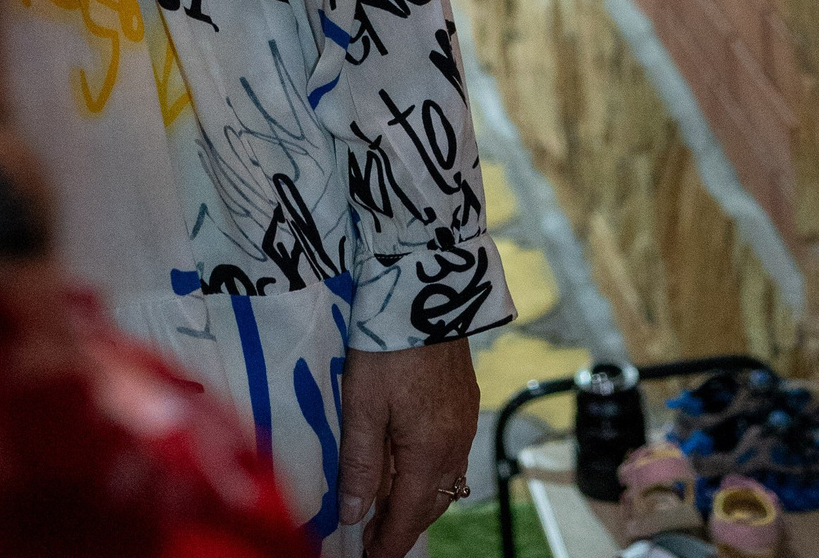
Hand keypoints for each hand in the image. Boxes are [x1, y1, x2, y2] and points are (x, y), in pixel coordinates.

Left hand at [339, 341, 479, 555]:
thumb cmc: (386, 347)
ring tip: (388, 506)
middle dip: (403, 525)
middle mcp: (455, 444)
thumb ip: (359, 464)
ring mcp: (465, 422)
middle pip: (432, 503)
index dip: (389, 542)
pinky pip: (452, 455)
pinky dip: (431, 473)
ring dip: (419, 500)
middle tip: (372, 536)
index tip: (369, 557)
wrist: (424, 289)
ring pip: (446, 481)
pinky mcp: (466, 401)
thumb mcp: (362, 405)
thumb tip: (352, 515)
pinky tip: (411, 464)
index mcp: (429, 452)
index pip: (410, 515)